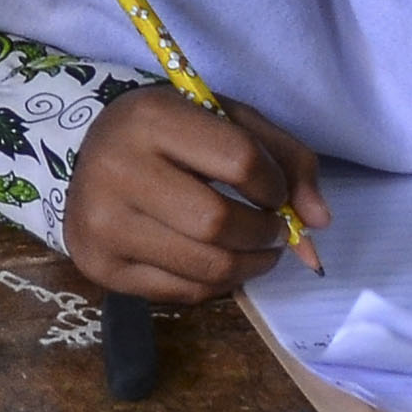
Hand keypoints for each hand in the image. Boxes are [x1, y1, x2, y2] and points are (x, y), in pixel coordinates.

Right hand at [60, 86, 330, 302]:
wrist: (90, 157)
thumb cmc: (170, 135)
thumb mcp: (228, 121)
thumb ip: (286, 159)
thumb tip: (320, 222)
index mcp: (151, 119)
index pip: (240, 161)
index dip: (275, 185)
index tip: (275, 192)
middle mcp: (116, 170)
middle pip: (218, 223)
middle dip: (264, 234)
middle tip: (274, 231)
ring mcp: (101, 224)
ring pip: (205, 267)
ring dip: (249, 265)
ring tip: (256, 250)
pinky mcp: (99, 266)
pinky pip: (182, 292)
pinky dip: (216, 284)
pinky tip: (219, 262)